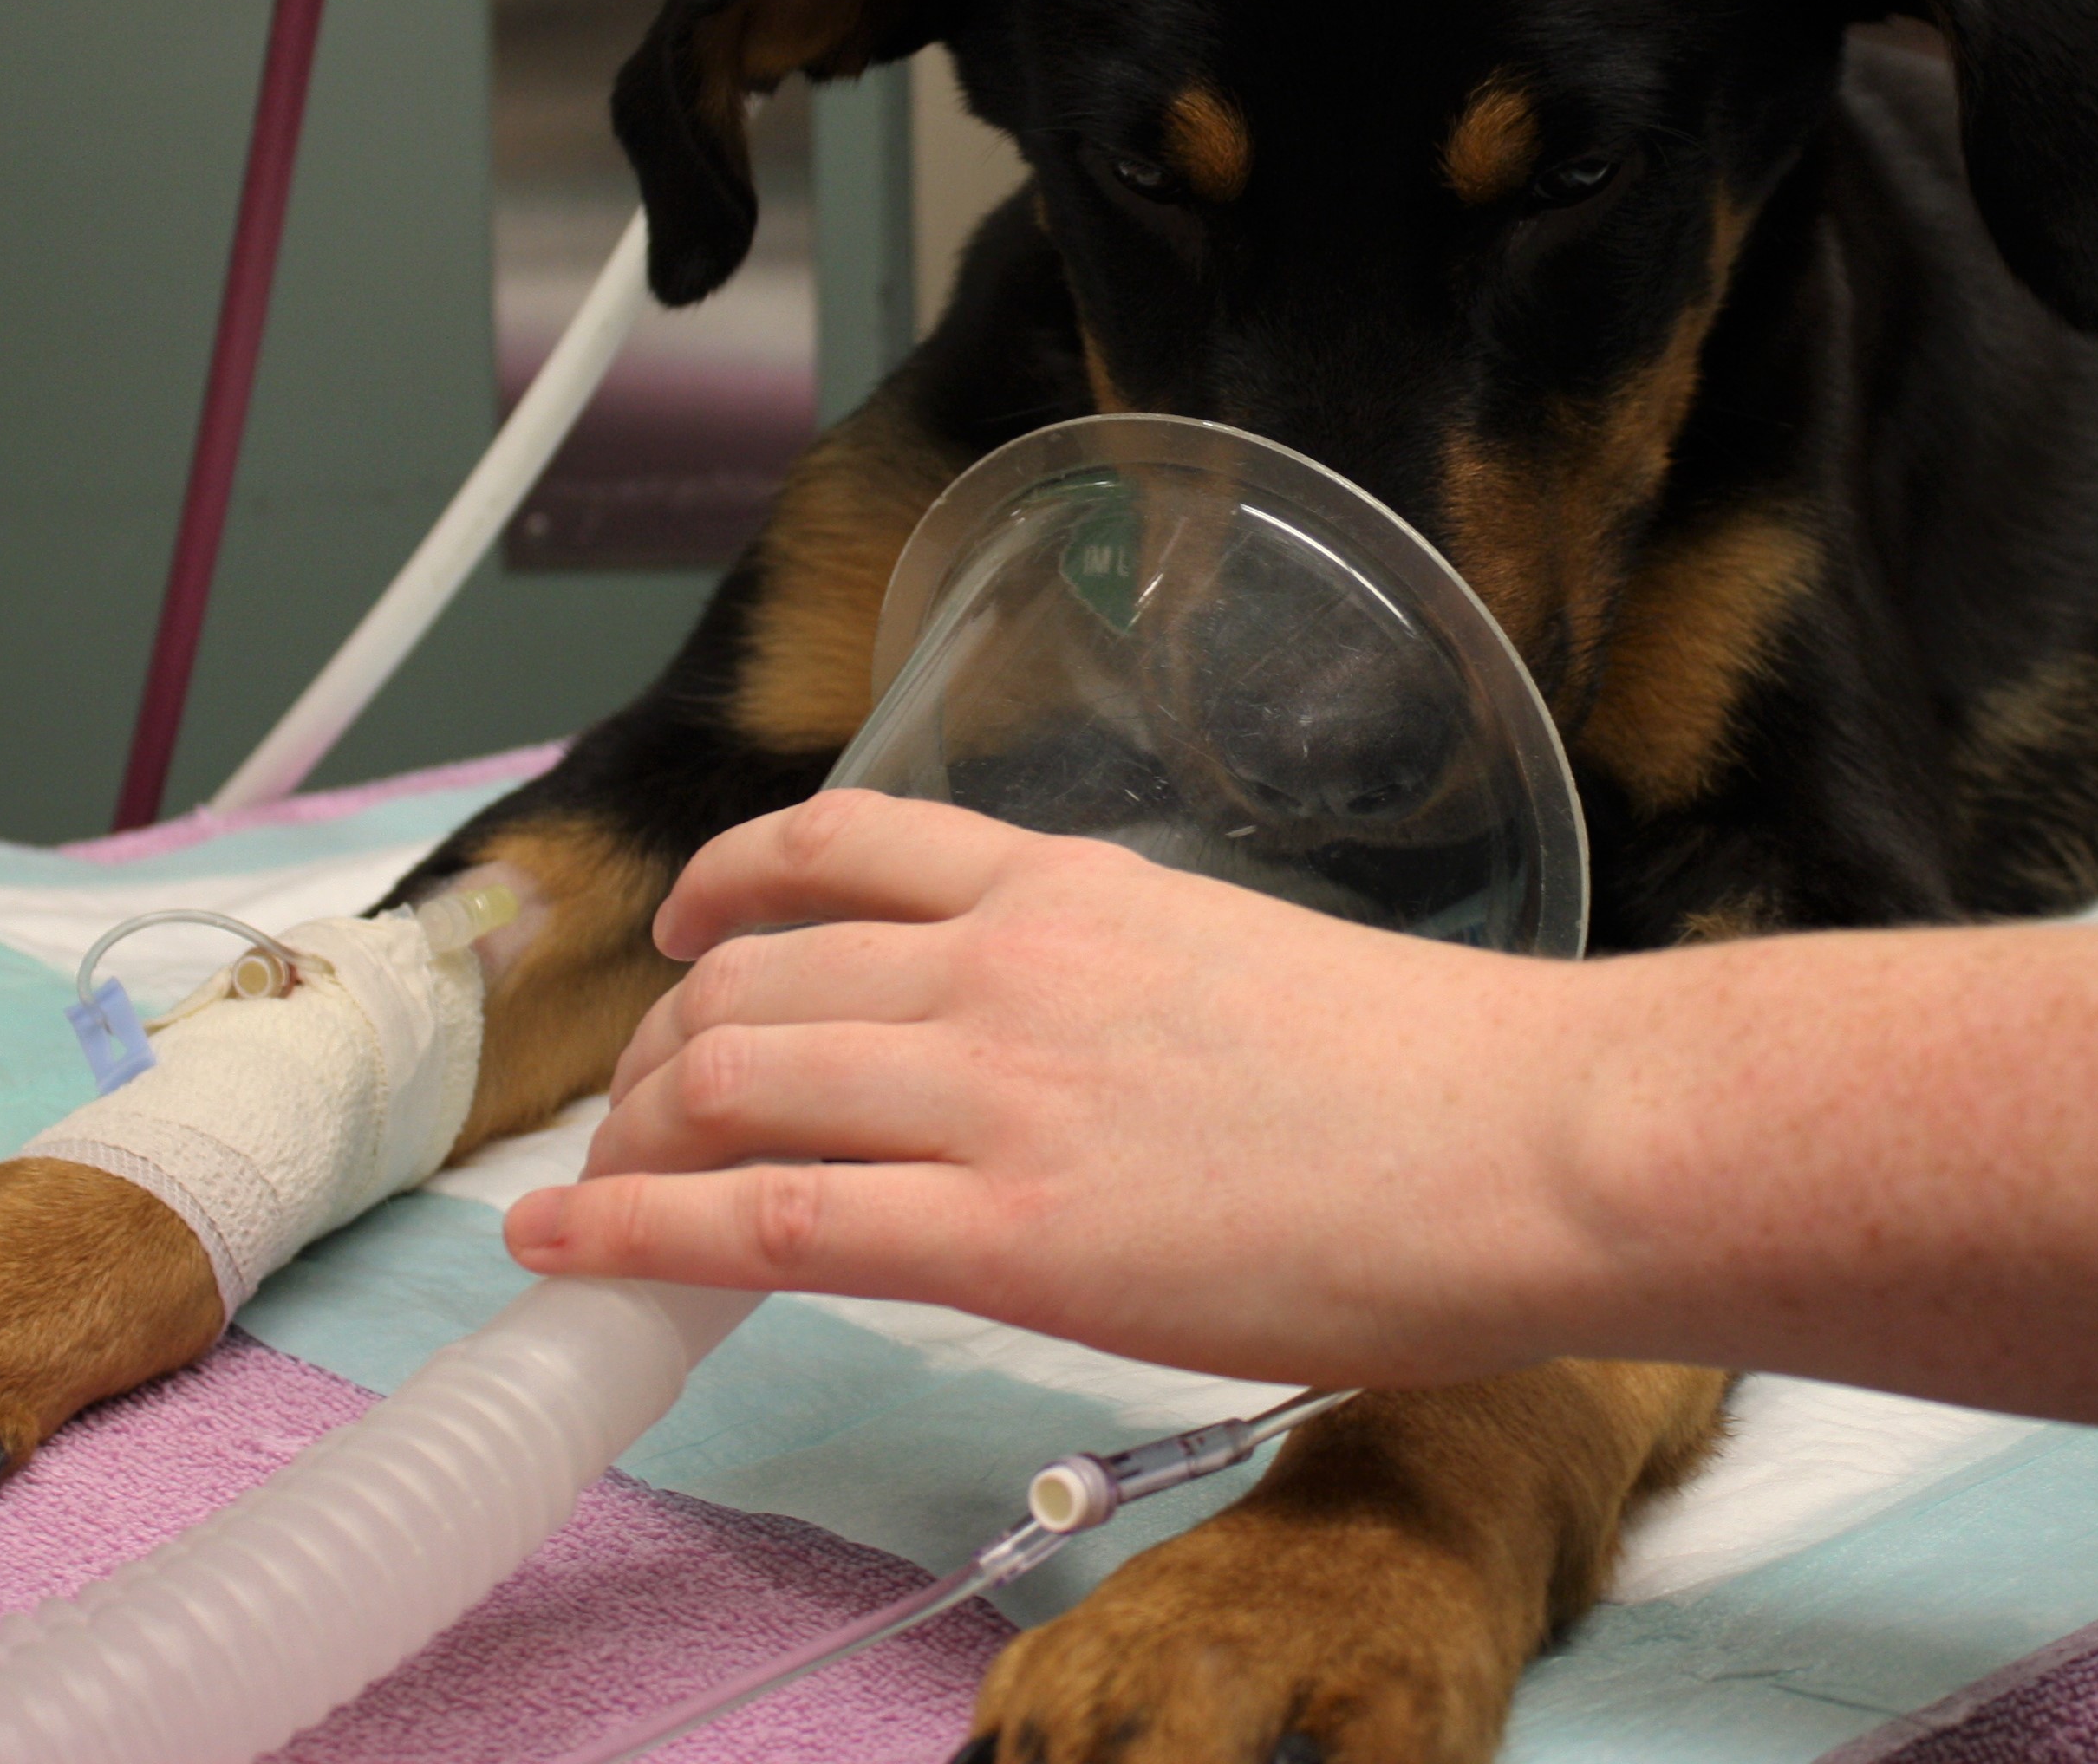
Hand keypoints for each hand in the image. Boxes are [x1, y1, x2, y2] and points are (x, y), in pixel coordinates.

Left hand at [501, 788, 1602, 1384]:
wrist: (1529, 1142)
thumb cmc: (1434, 1077)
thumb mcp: (1240, 960)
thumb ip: (1120, 982)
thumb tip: (1072, 1048)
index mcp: (1070, 890)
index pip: (837, 845)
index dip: (721, 885)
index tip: (682, 927)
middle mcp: (1004, 969)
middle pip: (748, 975)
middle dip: (658, 1045)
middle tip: (639, 1109)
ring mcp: (996, 1097)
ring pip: (727, 1081)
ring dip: (634, 1138)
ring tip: (601, 1192)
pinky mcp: (1005, 1236)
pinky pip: (762, 1220)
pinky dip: (634, 1231)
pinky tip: (568, 1252)